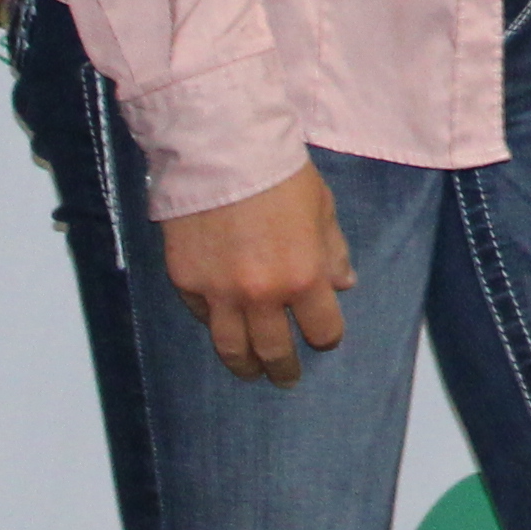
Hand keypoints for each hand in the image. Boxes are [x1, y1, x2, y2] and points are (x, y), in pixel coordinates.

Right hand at [163, 166, 358, 385]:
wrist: (221, 152)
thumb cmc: (280, 175)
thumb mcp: (322, 209)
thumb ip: (333, 252)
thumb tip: (344, 284)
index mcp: (303, 277)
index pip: (321, 330)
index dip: (325, 338)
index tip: (323, 338)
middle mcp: (261, 294)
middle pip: (275, 351)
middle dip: (283, 369)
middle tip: (285, 378)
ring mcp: (219, 292)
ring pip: (232, 348)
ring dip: (245, 365)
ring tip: (251, 372)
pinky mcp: (186, 282)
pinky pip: (201, 316)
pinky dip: (213, 324)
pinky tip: (221, 326)